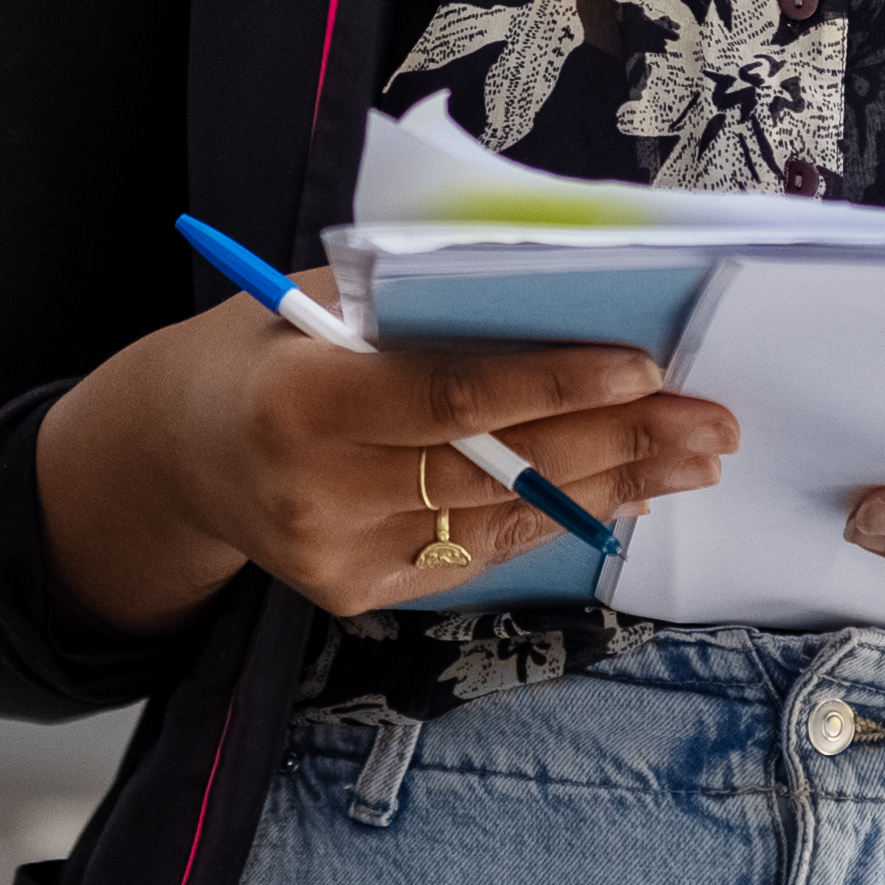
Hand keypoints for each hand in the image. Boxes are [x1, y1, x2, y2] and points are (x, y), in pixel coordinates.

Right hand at [28, 287, 739, 632]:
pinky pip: (479, 552)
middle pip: (498, 467)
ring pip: (505, 518)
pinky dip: (557, 519)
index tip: (645, 368)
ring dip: (613, 487)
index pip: (453, 397)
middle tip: (710, 420)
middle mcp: (318, 491)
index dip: (555, 385)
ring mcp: (339, 556)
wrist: (175, 455)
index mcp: (301, 401)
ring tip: (692, 457)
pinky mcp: (358, 595)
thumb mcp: (314, 304)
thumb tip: (556, 290)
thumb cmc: (264, 351)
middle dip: (620, 442)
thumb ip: (413, 307)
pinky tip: (623, 493)